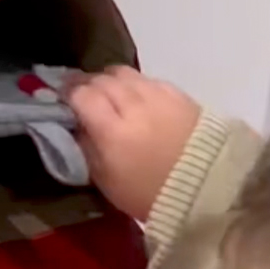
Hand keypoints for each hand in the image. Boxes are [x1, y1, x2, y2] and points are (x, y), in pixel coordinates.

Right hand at [67, 67, 200, 221]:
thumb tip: (75, 125)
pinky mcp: (179, 94)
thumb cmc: (149, 195)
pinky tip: (137, 97)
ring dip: (110, 80)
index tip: (62, 99)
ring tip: (109, 92)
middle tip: (81, 94)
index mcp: (112, 131)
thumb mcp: (106, 181)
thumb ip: (86, 148)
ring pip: (124, 73)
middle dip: (87, 84)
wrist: (206, 191)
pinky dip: (136, 84)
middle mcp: (134, 105)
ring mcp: (159, 96)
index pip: (81, 95)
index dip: (68, 93)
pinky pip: (148, 79)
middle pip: (101, 79)